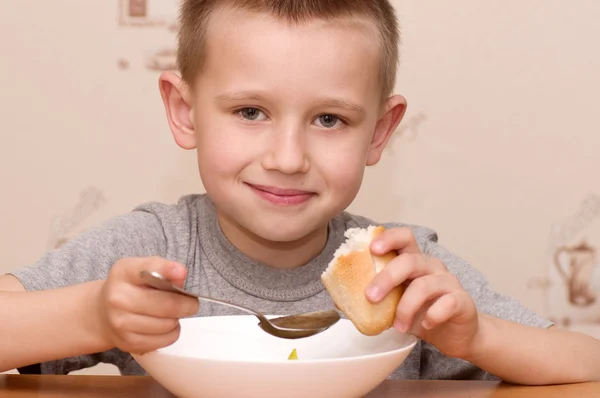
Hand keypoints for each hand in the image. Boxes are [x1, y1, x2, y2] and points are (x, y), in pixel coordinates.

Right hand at [96, 257, 198, 353]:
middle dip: (188, 304)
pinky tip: (164, 325)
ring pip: (169, 324)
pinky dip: (172, 332)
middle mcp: (118, 298)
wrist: (102, 314)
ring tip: (171, 313)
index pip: (149, 269)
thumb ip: (163, 268)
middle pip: (168, 304)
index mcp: (123, 273)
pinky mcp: (128, 343)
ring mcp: (121, 323)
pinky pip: (165, 339)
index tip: (182, 273)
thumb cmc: (130, 288)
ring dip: (177, 318)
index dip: (168, 270)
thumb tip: (182, 274)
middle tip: (191, 303)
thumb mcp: (141, 269)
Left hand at [365, 228, 478, 358]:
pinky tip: (426, 326)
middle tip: (371, 297)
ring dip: (406, 307)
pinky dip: (432, 315)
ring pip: (424, 285)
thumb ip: (376, 297)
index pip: (404, 237)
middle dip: (387, 277)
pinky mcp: (461, 301)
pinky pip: (447, 303)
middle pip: (410, 260)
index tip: (372, 249)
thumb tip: (342, 299)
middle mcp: (432, 266)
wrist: (454, 335)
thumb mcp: (394, 304)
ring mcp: (448, 282)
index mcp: (414, 261)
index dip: (389, 238)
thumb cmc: (421, 314)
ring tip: (399, 326)